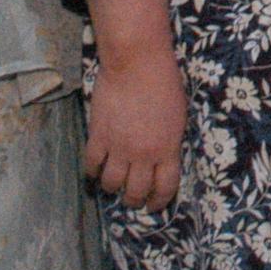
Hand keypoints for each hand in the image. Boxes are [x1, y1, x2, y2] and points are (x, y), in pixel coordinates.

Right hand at [83, 46, 186, 210]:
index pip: (165, 187)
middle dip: (134, 200)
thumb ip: (170, 141)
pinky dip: (92, 172)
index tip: (154, 206)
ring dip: (111, 188)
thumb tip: (163, 157)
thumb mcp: (178, 116)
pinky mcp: (98, 136)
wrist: (137, 63)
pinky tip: (94, 171)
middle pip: (136, 191)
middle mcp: (143, 154)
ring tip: (112, 185)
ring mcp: (119, 147)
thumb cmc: (164, 83)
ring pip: (111, 183)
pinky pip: (92, 164)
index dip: (159, 201)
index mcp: (168, 148)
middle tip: (132, 199)